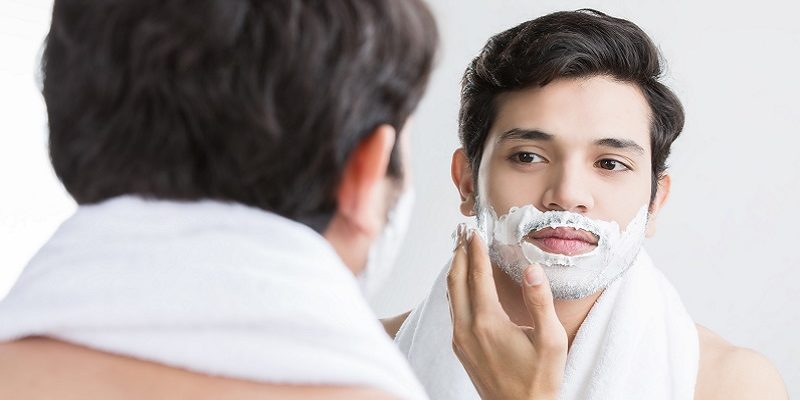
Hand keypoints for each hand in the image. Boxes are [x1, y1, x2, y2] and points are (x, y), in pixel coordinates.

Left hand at [446, 225, 567, 399]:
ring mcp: (460, 339)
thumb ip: (540, 302)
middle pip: (456, 280)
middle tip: (464, 231)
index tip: (475, 229)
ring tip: (461, 249)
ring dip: (455, 269)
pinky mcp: (460, 347)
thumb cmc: (540, 380)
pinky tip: (463, 282)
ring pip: (451, 294)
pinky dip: (456, 288)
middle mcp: (467, 328)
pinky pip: (453, 309)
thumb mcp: (551, 341)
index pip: (477, 275)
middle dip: (459, 253)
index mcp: (488, 322)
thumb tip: (532, 269)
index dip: (475, 249)